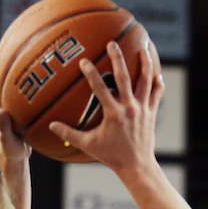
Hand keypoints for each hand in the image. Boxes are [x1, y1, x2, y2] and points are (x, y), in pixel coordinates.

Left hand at [0, 50, 30, 173]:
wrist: (15, 161)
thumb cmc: (10, 153)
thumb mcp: (7, 140)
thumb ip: (3, 127)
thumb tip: (0, 112)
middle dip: (1, 64)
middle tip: (7, 48)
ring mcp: (8, 110)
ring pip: (10, 89)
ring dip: (16, 75)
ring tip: (25, 61)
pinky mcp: (18, 116)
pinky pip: (23, 99)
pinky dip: (31, 90)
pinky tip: (42, 85)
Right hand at [48, 41, 164, 173]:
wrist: (137, 165)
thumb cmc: (111, 155)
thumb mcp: (88, 145)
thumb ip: (69, 134)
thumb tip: (50, 125)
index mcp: (113, 114)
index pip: (100, 88)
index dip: (91, 73)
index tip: (84, 61)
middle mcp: (129, 108)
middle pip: (124, 77)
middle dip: (118, 59)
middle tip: (112, 43)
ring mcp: (142, 109)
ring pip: (145, 81)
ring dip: (144, 64)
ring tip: (143, 48)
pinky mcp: (151, 112)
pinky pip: (157, 94)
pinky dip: (157, 82)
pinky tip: (156, 72)